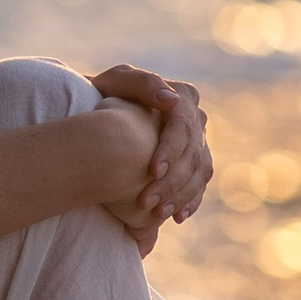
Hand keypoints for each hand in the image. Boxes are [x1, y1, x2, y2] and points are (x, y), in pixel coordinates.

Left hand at [89, 64, 212, 249]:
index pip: (184, 126)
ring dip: (181, 196)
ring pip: (199, 173)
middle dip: (171, 181)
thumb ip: (140, 83)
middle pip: (193, 154)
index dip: (171, 150)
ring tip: (158, 214)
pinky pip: (199, 186)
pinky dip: (189, 202)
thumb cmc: (102, 94)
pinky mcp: (194, 165)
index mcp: (183, 97)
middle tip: (147, 202)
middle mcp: (195, 120)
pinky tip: (175, 217)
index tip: (152, 171)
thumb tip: (171, 100)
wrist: (100, 116)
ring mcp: (198, 144)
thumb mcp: (114, 82)